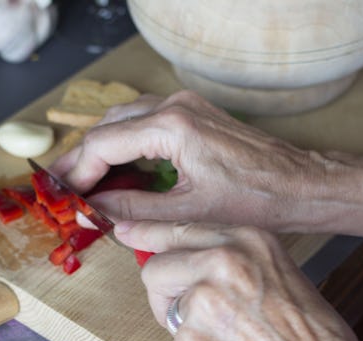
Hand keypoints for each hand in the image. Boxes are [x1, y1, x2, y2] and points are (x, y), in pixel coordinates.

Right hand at [50, 91, 328, 231]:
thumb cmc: (256, 198)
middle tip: (63, 190)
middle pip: (107, 127)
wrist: (299, 184)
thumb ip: (133, 209)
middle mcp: (175, 106)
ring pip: (123, 120)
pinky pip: (144, 121)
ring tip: (84, 183)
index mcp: (172, 126)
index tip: (63, 197)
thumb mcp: (187, 211)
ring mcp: (185, 105)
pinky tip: (118, 171)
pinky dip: (124, 143)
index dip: (77, 172)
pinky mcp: (193, 112)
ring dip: (102, 150)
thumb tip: (95, 212)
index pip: (104, 144)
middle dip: (82, 159)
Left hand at [114, 220, 362, 340]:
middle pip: (157, 268)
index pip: (180, 229)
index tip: (126, 232)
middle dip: (166, 294)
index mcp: (248, 240)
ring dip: (190, 333)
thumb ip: (235, 261)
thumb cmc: (316, 337)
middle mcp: (223, 262)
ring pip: (168, 313)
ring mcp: (203, 302)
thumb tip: (191, 260)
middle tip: (194, 315)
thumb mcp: (281, 275)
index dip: (147, 233)